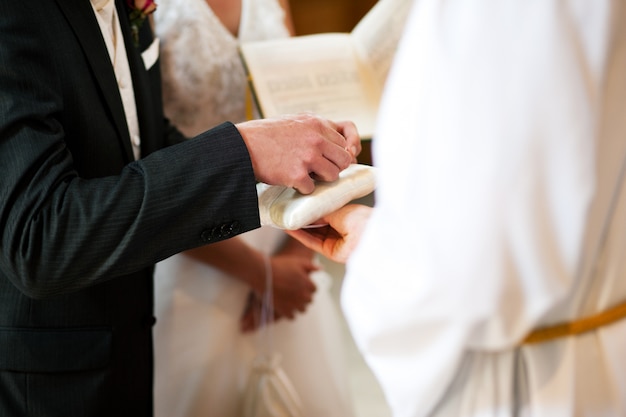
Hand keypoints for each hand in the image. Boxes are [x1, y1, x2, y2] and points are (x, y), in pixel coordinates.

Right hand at [236, 113, 360, 193]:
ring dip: (320, 179)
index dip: (338, 154)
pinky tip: (290, 180)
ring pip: (333, 176)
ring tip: (304, 175)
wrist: (243, 145)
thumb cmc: (267, 134)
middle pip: (344, 160)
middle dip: (333, 167)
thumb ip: (317, 129)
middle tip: (318, 170)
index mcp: (317, 124)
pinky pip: (312, 188)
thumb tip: (342, 144)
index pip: (344, 142)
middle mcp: (316, 139)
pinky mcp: (297, 175)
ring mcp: (308, 157)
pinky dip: (302, 188)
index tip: (330, 161)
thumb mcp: (296, 121)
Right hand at [240, 249, 318, 331]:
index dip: (308, 286)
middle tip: (295, 291)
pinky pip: (292, 317)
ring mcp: (294, 304)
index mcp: (308, 284)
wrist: (263, 273)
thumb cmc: (280, 265)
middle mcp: (303, 296)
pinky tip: (285, 306)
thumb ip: (311, 266)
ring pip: (302, 309)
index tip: (301, 284)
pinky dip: (290, 312)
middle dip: (304, 296)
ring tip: (291, 299)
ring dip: (298, 305)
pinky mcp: (284, 310)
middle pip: (309, 300)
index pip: (314, 289)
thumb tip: (321, 269)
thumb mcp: (298, 262)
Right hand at [286, 204, 371, 262]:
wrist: (369, 234)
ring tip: (285, 220)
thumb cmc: (360, 218)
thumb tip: (308, 211)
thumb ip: (321, 212)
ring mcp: (335, 241)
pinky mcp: (330, 252)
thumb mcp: (336, 210)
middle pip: (316, 225)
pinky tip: (291, 230)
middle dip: (302, 220)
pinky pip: (312, 243)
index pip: (323, 214)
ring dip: (299, 228)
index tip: (297, 206)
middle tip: (287, 213)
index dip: (310, 211)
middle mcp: (340, 229)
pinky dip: (301, 236)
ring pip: (312, 234)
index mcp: (345, 217)